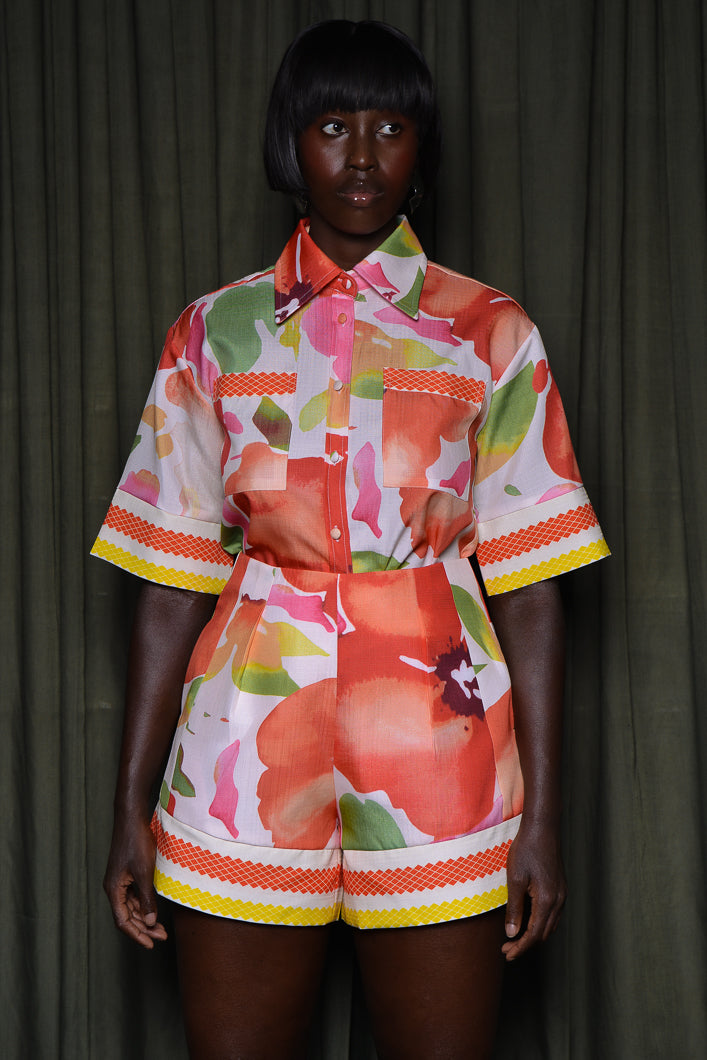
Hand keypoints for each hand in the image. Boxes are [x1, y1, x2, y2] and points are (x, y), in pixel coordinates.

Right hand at [103, 814, 167, 949]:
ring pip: (131, 907)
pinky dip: (144, 905)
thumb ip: (146, 898)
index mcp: (113, 890)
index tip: (150, 944)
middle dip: (144, 929)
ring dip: (145, 918)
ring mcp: (120, 881)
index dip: (136, 935)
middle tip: (162, 937)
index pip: (122, 921)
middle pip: (127, 916)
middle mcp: (114, 888)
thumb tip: (149, 921)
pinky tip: (155, 910)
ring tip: (162, 928)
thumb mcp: (144, 872)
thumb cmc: (136, 843)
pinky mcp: (127, 874)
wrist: (132, 819)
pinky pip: (134, 896)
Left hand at [501, 817, 565, 960]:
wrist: (543, 828)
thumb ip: (515, 909)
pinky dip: (541, 923)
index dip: (520, 947)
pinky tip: (528, 920)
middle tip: (507, 949)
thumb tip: (512, 933)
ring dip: (534, 934)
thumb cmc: (526, 850)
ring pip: (550, 925)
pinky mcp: (561, 888)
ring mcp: (562, 894)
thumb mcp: (515, 879)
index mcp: (547, 900)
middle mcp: (559, 901)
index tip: (507, 954)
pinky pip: (553, 914)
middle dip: (525, 944)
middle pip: (543, 933)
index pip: (534, 934)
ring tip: (515, 938)